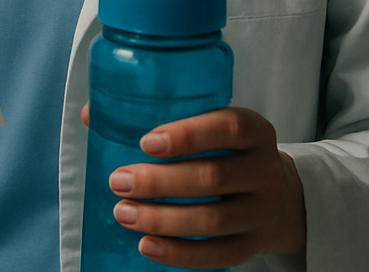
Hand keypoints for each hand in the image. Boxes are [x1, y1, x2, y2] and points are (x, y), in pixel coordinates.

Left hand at [82, 105, 305, 266]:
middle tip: (118, 181)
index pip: (226, 128)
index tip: (144, 142)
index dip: (186, 135)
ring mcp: (262, 211)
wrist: (276, 191)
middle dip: (160, 182)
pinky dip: (180, 253)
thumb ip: (158, 113)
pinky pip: (217, 255)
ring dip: (162, 219)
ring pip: (213, 220)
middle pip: (212, 178)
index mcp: (253, 129)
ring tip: (123, 212)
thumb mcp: (207, 121)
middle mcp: (264, 170)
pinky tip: (146, 245)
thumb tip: (92, 114)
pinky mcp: (253, 246)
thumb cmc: (223, 147)